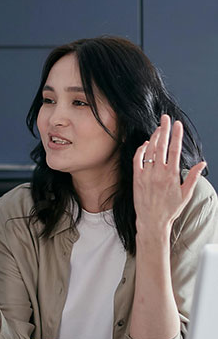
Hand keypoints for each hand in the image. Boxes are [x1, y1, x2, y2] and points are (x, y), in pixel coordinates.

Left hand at [133, 114, 204, 235]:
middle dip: (164, 130)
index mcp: (172, 175)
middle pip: (161, 146)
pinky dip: (141, 150)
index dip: (176, 135)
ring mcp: (146, 175)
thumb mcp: (186, 194)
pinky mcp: (136, 179)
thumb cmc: (170, 209)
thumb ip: (193, 177)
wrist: (152, 221)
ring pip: (149, 151)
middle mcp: (158, 173)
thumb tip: (202, 163)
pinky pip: (137, 160)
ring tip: (158, 128)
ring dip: (153, 138)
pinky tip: (145, 144)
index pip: (175, 150)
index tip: (177, 124)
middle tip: (165, 118)